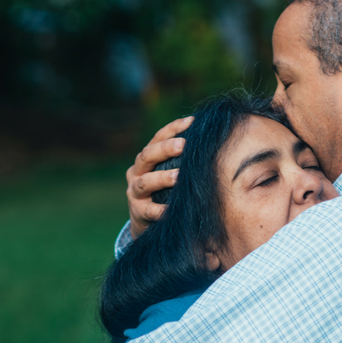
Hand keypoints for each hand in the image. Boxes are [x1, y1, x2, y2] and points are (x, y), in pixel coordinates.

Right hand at [125, 116, 192, 237]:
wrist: (144, 220)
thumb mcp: (167, 171)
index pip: (157, 138)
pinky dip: (160, 210)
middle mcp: (136, 172)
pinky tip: (171, 209)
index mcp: (145, 158)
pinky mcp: (137, 212)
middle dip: (165, 149)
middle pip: (147, 155)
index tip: (191, 122)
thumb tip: (207, 137)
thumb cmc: (162, 190)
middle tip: (184, 145)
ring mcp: (135, 192)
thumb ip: (180, 158)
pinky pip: (149, 210)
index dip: (173, 129)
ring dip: (162, 178)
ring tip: (179, 176)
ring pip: (146, 182)